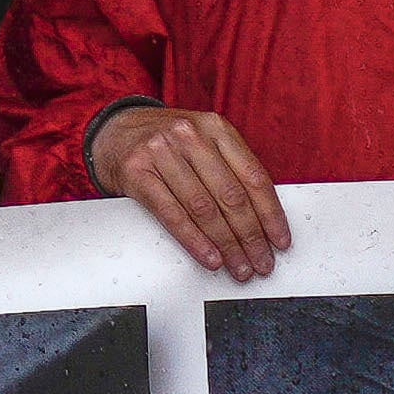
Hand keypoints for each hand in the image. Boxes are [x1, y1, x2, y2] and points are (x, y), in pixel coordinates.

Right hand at [92, 101, 286, 282]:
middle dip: (251, 236)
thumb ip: (230, 168)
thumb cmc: (165, 142)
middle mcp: (190, 136)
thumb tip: (263, 216)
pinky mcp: (138, 172)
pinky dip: (194, 241)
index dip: (271, 214)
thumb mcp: (203, 142)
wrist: (113, 132)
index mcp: (215, 127)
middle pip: (231, 196)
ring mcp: (161, 152)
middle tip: (261, 261)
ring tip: (239, 266)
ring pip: (204, 208)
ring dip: (226, 244)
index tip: (280, 240)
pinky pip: (172, 214)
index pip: (254, 176)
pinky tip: (210, 257)